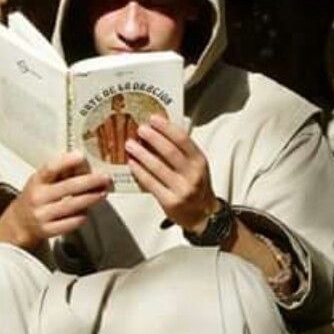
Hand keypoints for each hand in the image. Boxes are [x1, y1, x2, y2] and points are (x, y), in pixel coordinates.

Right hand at [0, 151, 110, 250]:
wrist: (20, 223)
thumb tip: (85, 164)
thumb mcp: (42, 181)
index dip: (65, 161)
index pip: (50, 169)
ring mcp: (42, 215)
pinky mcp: (48, 230)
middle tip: (105, 178)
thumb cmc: (37, 197)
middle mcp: (38, 197)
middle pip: (67, 187)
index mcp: (36, 181)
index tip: (81, 156)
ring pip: (71, 206)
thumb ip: (60, 173)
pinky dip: (82, 216)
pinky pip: (70, 223)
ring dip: (90, 198)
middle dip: (89, 182)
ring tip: (103, 192)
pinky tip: (89, 210)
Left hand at [124, 115, 218, 231]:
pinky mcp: (170, 202)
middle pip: (169, 151)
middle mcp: (193, 174)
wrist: (203, 214)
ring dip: (141, 154)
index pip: (183, 139)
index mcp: (199, 161)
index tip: (153, 119)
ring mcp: (182, 189)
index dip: (166, 127)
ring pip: (157, 167)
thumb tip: (158, 132)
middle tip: (139, 129)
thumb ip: (181, 150)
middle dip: (152, 138)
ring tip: (130, 145)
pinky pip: (151, 183)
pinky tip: (132, 163)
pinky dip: (139, 171)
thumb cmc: (196, 185)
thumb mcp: (196, 165)